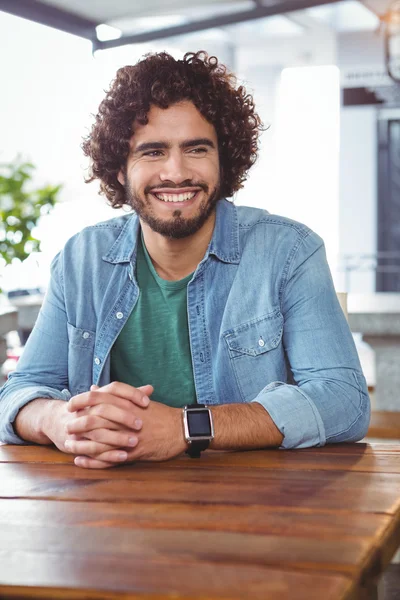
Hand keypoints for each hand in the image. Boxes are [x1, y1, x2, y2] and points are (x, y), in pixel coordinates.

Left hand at [67, 396, 186, 468]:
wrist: (182, 428)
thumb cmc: (161, 414)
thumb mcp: (139, 400)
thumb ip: (116, 395)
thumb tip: (95, 387)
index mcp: (128, 403)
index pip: (99, 398)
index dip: (82, 401)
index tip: (70, 405)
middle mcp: (126, 418)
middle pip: (96, 419)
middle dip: (78, 423)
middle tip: (66, 426)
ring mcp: (130, 436)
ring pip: (99, 440)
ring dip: (82, 443)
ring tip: (68, 445)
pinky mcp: (134, 452)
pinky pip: (109, 458)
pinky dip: (93, 461)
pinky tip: (81, 461)